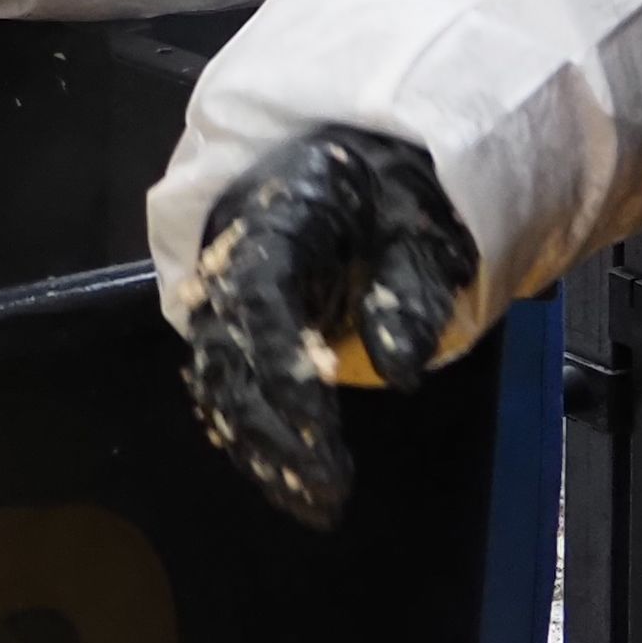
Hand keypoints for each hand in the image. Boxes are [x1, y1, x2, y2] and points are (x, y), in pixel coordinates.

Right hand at [179, 126, 483, 530]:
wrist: (354, 142)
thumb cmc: (395, 178)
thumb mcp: (423, 221)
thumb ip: (409, 290)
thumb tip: (400, 372)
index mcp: (273, 215)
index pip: (260, 304)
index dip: (283, 374)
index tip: (321, 438)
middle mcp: (228, 253)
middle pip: (230, 354)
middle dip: (274, 433)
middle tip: (325, 498)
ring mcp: (220, 284)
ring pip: (218, 374)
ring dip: (257, 443)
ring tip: (305, 500)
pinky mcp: (229, 312)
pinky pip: (222, 375)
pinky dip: (246, 426)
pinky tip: (277, 468)